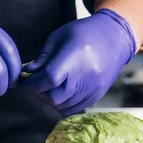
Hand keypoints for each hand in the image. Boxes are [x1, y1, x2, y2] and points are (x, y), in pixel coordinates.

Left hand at [19, 9, 135, 115]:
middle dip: (40, 93)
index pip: (49, 79)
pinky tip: (60, 92)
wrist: (115, 38)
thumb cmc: (83, 33)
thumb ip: (43, 57)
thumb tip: (28, 73)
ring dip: (50, 99)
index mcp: (74, 57)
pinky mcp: (96, 96)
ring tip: (49, 87)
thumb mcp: (59, 36)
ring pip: (62, 106)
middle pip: (54, 97)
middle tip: (36, 85)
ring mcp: (92, 88)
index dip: (33, 83)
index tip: (26, 81)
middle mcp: (85, 76)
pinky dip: (63, 104)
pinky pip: (74, 109)